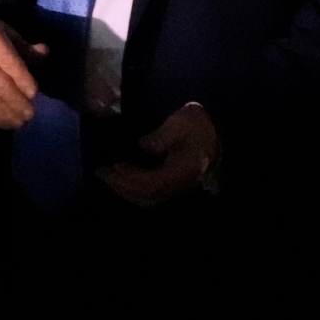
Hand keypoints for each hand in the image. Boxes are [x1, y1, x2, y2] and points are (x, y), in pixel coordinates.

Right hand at [0, 11, 46, 129]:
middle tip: (31, 113)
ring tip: (22, 122)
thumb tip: (45, 53)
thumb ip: (24, 46)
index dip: (20, 77)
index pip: (6, 59)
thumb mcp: (3, 30)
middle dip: (16, 100)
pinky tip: (7, 123)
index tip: (34, 93)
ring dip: (6, 112)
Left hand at [99, 102, 220, 207]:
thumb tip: (144, 146)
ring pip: (149, 198)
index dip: (130, 178)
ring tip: (109, 175)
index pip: (152, 184)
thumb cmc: (199, 124)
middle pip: (147, 196)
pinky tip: (123, 176)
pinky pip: (151, 193)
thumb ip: (163, 135)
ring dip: (127, 189)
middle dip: (122, 186)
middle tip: (102, 172)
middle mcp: (180, 184)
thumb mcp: (183, 121)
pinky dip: (134, 188)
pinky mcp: (173, 184)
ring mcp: (177, 186)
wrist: (217, 132)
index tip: (113, 167)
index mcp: (183, 171)